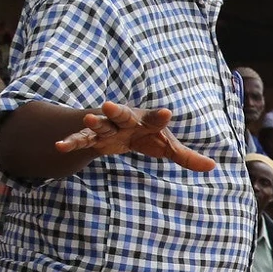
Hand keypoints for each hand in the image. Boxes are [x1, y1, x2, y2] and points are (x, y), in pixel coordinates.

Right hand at [54, 101, 214, 171]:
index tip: (167, 112)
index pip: (156, 119)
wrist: (118, 128)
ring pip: (99, 124)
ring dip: (93, 123)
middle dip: (117, 110)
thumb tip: (213, 166)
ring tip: (88, 120)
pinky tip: (59, 147)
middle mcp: (125, 120)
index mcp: (146, 121)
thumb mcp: (166, 145)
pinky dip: (70, 143)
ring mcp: (106, 128)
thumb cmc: (146, 135)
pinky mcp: (92, 138)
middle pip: (121, 114)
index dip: (160, 117)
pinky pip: (80, 140)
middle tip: (110, 105)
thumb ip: (186, 156)